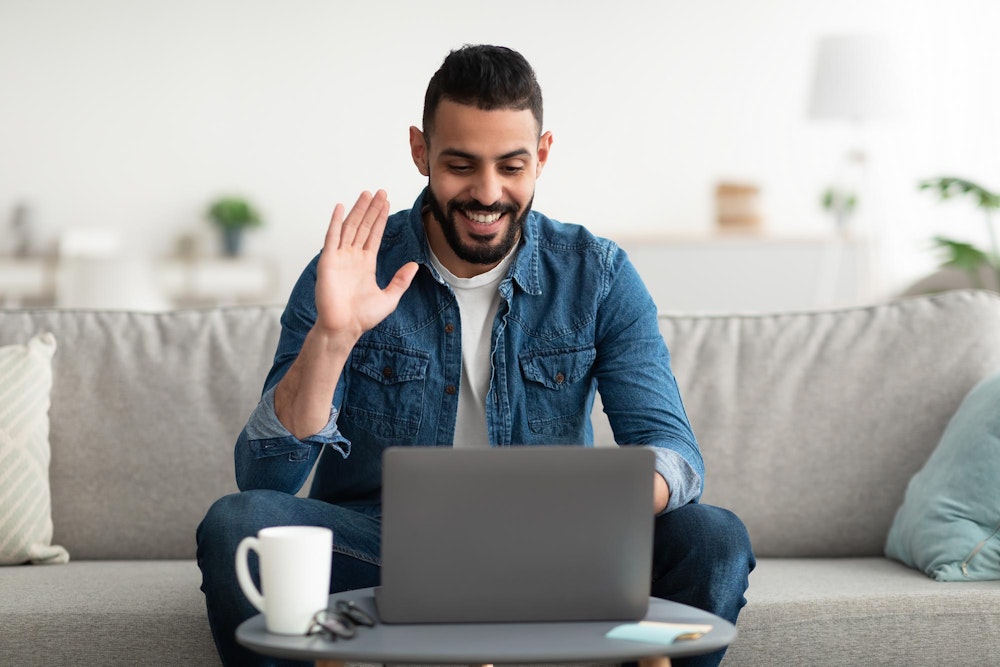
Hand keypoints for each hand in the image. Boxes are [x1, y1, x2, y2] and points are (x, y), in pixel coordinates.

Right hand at [314, 190, 418, 345]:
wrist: (343, 328)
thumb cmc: (362, 317)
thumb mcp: (389, 297)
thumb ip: (401, 280)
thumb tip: (415, 265)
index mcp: (366, 264)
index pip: (374, 235)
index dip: (380, 219)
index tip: (386, 203)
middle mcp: (352, 257)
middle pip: (363, 227)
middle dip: (371, 209)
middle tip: (379, 191)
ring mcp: (339, 257)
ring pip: (350, 227)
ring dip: (358, 210)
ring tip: (367, 194)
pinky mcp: (328, 261)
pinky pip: (332, 237)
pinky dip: (335, 222)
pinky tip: (340, 207)